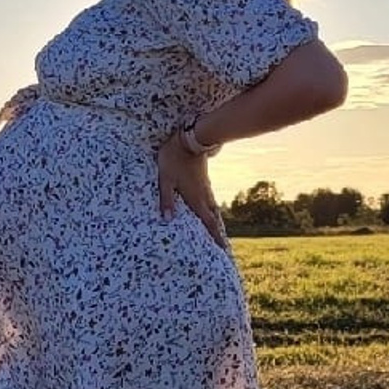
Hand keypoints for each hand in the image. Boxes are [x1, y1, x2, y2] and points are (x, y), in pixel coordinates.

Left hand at [158, 132, 229, 250]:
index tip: (223, 250)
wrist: (190, 139)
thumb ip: (166, 199)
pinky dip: (211, 209)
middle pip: (213, 218)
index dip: (215, 237)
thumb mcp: (165, 179)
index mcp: (195, 198)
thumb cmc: (174, 159)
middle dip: (218, 233)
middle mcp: (203, 195)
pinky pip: (210, 199)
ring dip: (215, 221)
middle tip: (223, 246)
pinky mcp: (203, 180)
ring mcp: (205, 187)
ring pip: (212, 208)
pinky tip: (210, 209)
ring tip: (217, 232)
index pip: (207, 222)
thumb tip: (168, 220)